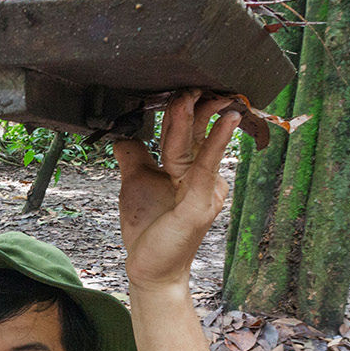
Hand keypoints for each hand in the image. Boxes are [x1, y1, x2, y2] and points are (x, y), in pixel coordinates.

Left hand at [112, 90, 241, 289]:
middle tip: (195, 83)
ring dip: (204, 116)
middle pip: (197, 136)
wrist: (149, 267)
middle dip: (197, 107)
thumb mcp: (136, 183)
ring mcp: (205, 190)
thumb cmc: (148, 229)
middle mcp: (202, 178)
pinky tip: (225, 121)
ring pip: (200, 146)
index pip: (184, 135)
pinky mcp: (202, 203)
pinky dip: (216, 142)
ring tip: (210, 92)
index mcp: (188, 172)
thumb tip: (124, 134)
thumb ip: (134, 157)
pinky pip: (207, 166)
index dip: (181, 112)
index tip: (181, 88)